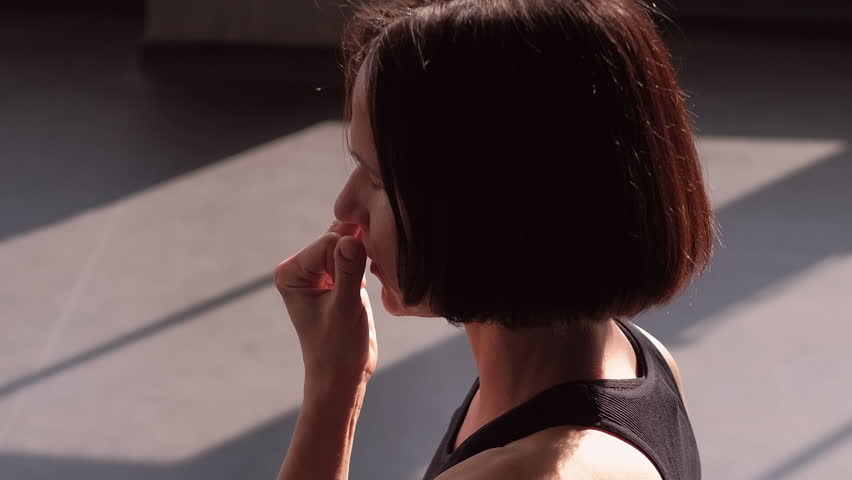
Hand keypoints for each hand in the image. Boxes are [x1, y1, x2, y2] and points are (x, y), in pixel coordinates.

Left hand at [274, 219, 376, 392]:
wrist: (342, 375)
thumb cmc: (337, 349)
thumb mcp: (345, 309)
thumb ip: (348, 272)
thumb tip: (350, 239)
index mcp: (291, 273)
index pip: (328, 241)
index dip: (351, 256)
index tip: (360, 283)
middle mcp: (301, 268)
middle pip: (338, 238)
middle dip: (358, 253)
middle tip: (366, 284)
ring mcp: (319, 271)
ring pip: (349, 243)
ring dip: (365, 258)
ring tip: (366, 287)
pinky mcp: (336, 277)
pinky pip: (356, 254)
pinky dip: (368, 263)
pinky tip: (369, 284)